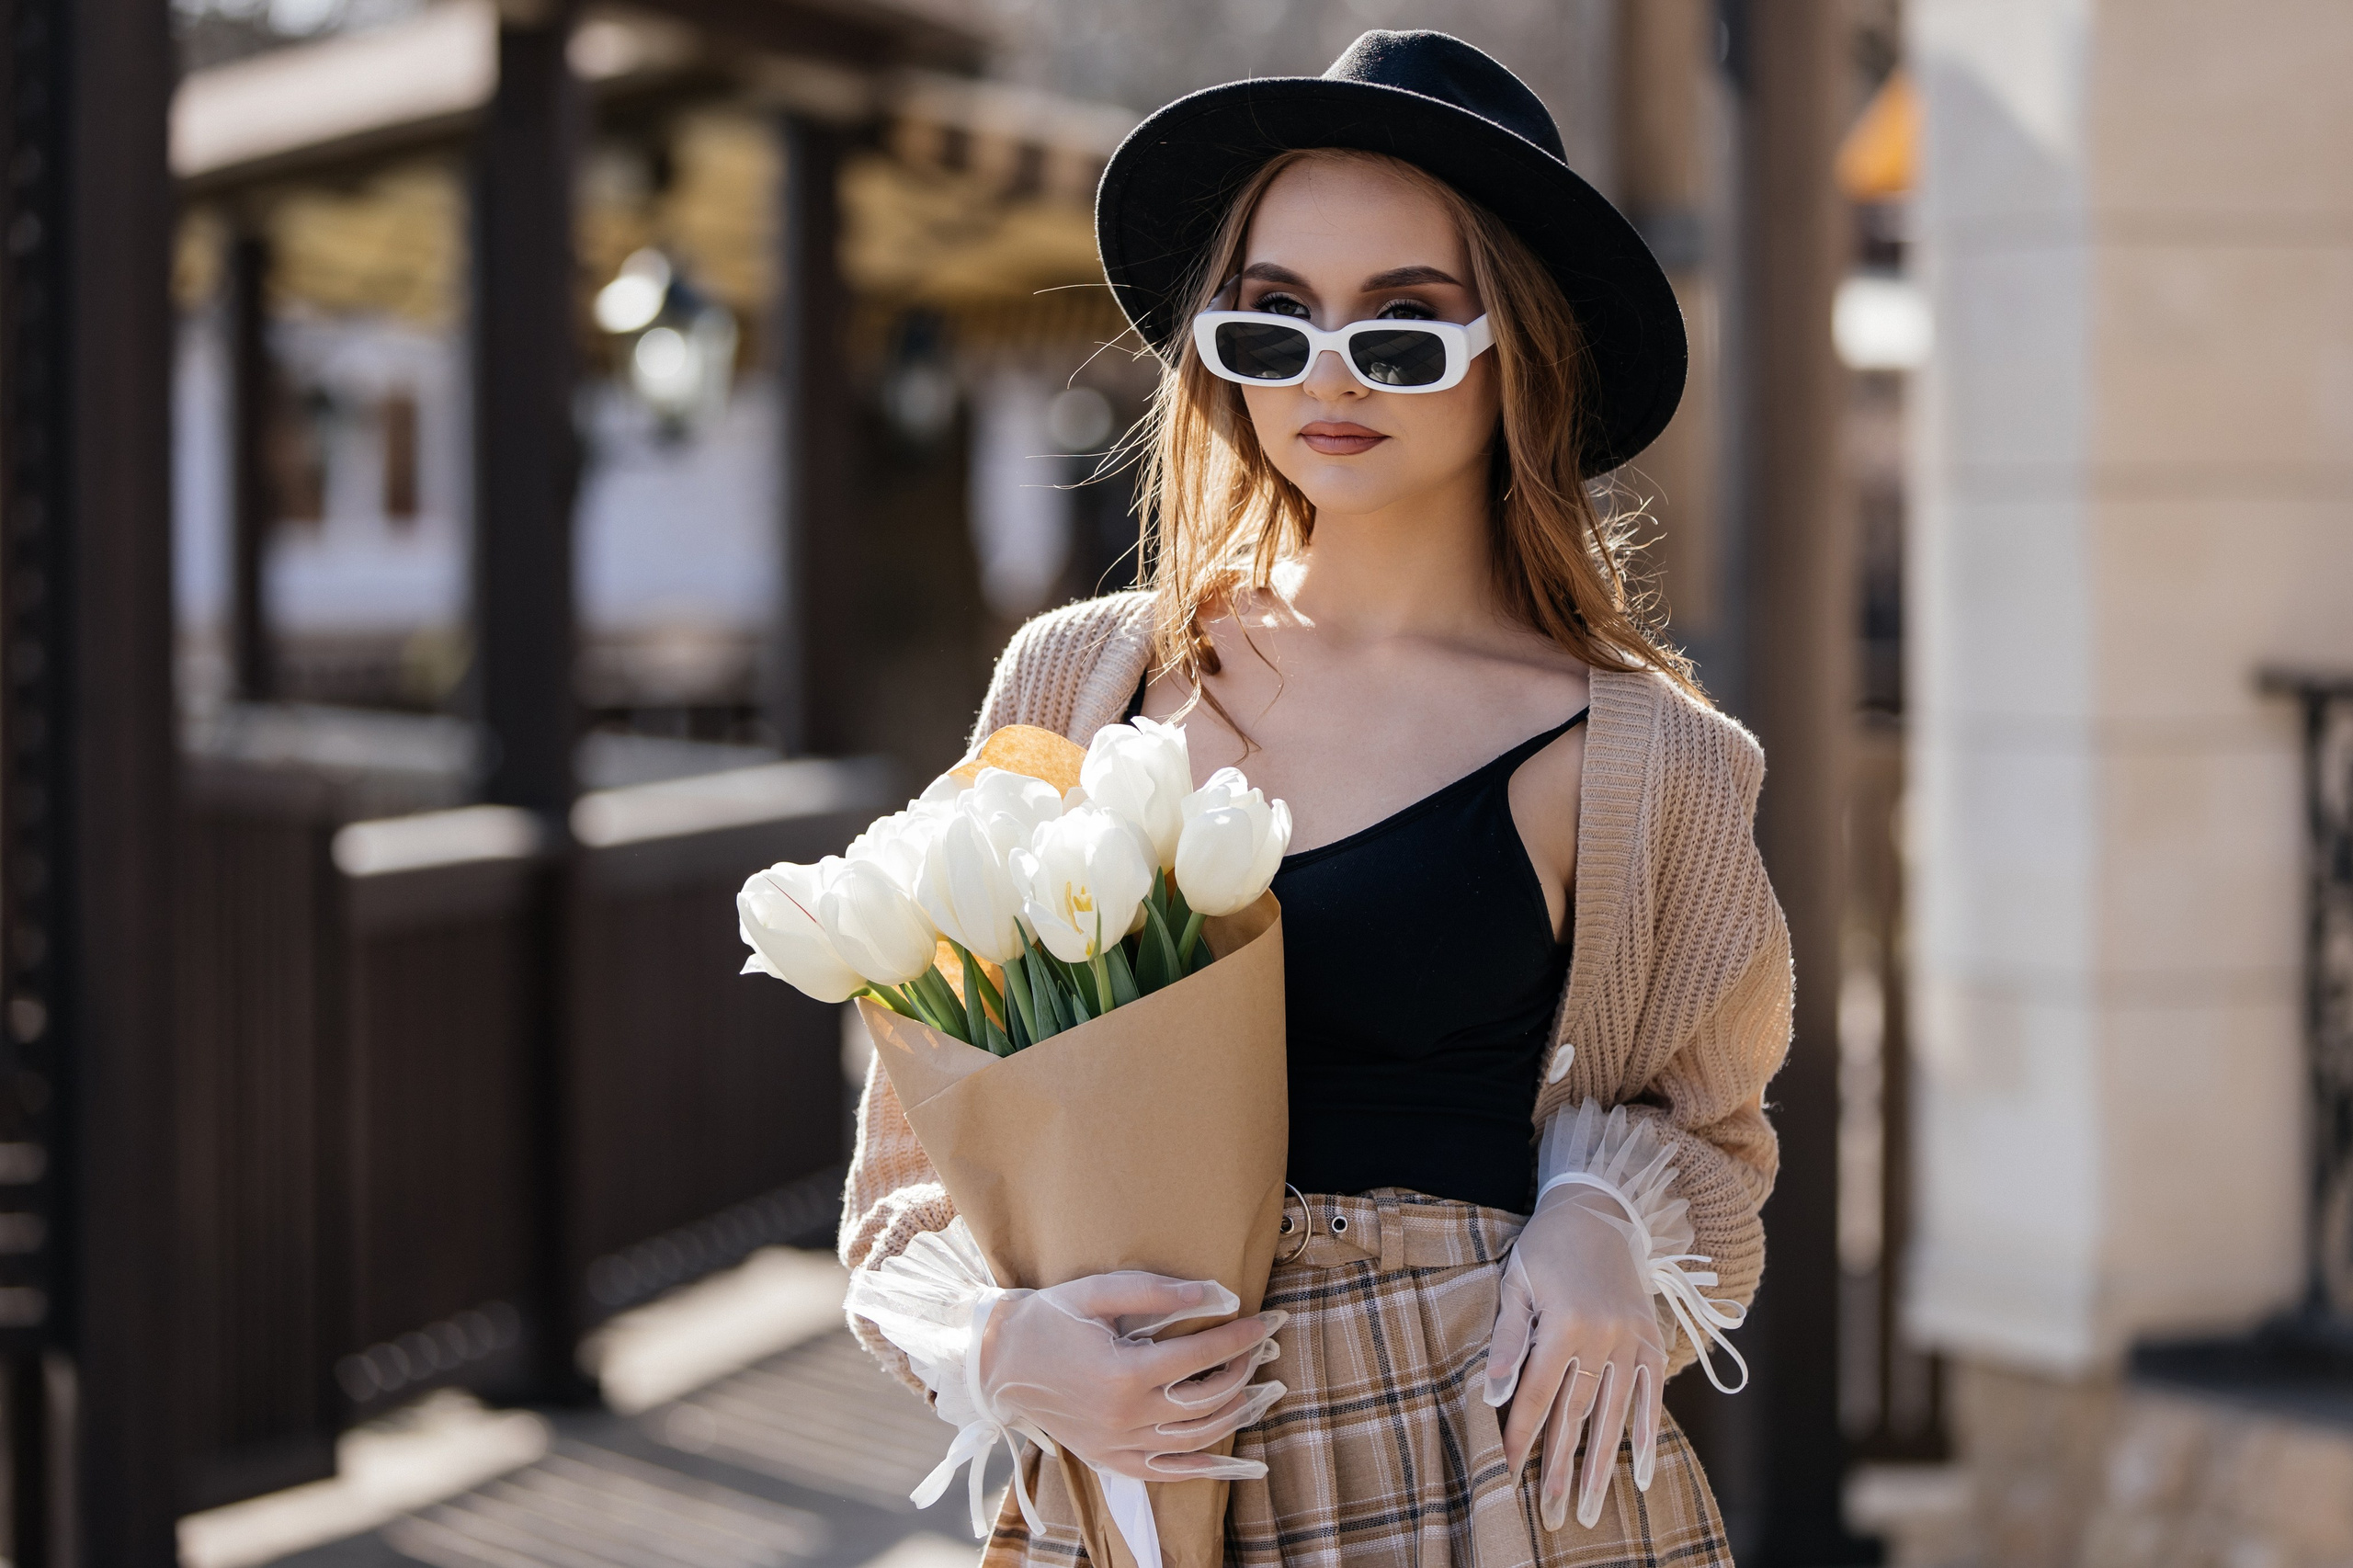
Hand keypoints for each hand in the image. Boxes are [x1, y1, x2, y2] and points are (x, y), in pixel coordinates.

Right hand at [978, 1272, 1285, 1480]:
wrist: (1000, 1360)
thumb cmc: (1049, 1318)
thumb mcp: (1097, 1292)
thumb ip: (1156, 1292)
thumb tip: (1212, 1294)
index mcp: (1123, 1372)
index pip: (1200, 1355)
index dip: (1239, 1338)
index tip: (1266, 1322)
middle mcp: (1124, 1415)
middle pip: (1205, 1399)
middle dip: (1242, 1370)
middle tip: (1258, 1349)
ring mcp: (1116, 1443)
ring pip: (1194, 1437)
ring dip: (1232, 1413)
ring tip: (1253, 1388)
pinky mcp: (1107, 1458)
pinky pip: (1163, 1471)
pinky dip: (1199, 1465)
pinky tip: (1226, 1453)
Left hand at [1483, 1188, 1666, 1529]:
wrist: (1597, 1211)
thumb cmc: (1546, 1249)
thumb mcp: (1516, 1284)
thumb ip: (1507, 1339)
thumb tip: (1495, 1394)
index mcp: (1564, 1321)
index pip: (1537, 1393)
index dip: (1520, 1435)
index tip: (1507, 1472)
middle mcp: (1603, 1334)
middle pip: (1576, 1412)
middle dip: (1560, 1465)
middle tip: (1550, 1511)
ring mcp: (1632, 1339)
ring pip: (1613, 1413)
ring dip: (1600, 1464)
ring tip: (1587, 1507)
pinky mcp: (1651, 1339)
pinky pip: (1651, 1395)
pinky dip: (1645, 1435)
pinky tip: (1638, 1474)